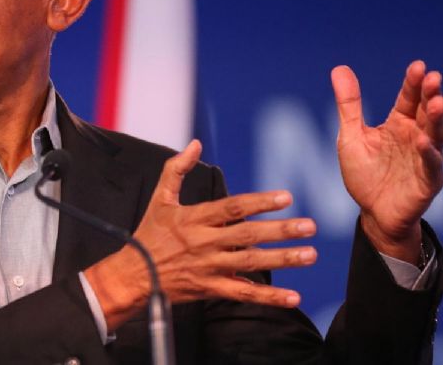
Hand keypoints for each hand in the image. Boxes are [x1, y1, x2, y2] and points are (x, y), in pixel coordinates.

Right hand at [84, 140, 317, 331]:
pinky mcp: (210, 289)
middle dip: (280, 231)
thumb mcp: (159, 198)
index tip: (285, 197)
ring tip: (309, 254)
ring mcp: (209, 268)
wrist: (133, 276)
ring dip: (282, 260)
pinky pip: (243, 294)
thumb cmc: (148, 236)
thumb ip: (177, 169)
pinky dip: (268, 298)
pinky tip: (292, 297)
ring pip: (250, 264)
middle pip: (247, 235)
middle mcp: (204, 243)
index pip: (232, 208)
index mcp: (194, 219)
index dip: (260, 202)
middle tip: (309, 226)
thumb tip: (195, 144)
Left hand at [330, 61, 442, 262]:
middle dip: (431, 95)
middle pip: (427, 112)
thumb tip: (339, 68)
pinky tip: (422, 142)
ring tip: (438, 102)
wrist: (372, 214)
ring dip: (437, 119)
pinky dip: (428, 154)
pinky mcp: (428, 181)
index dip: (413, 83)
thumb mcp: (351, 136)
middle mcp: (416, 137)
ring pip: (435, 135)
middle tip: (433, 78)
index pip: (409, 99)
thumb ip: (349, 105)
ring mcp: (425, 159)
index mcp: (399, 124)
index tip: (419, 65)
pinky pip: (430, 166)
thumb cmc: (364, 174)